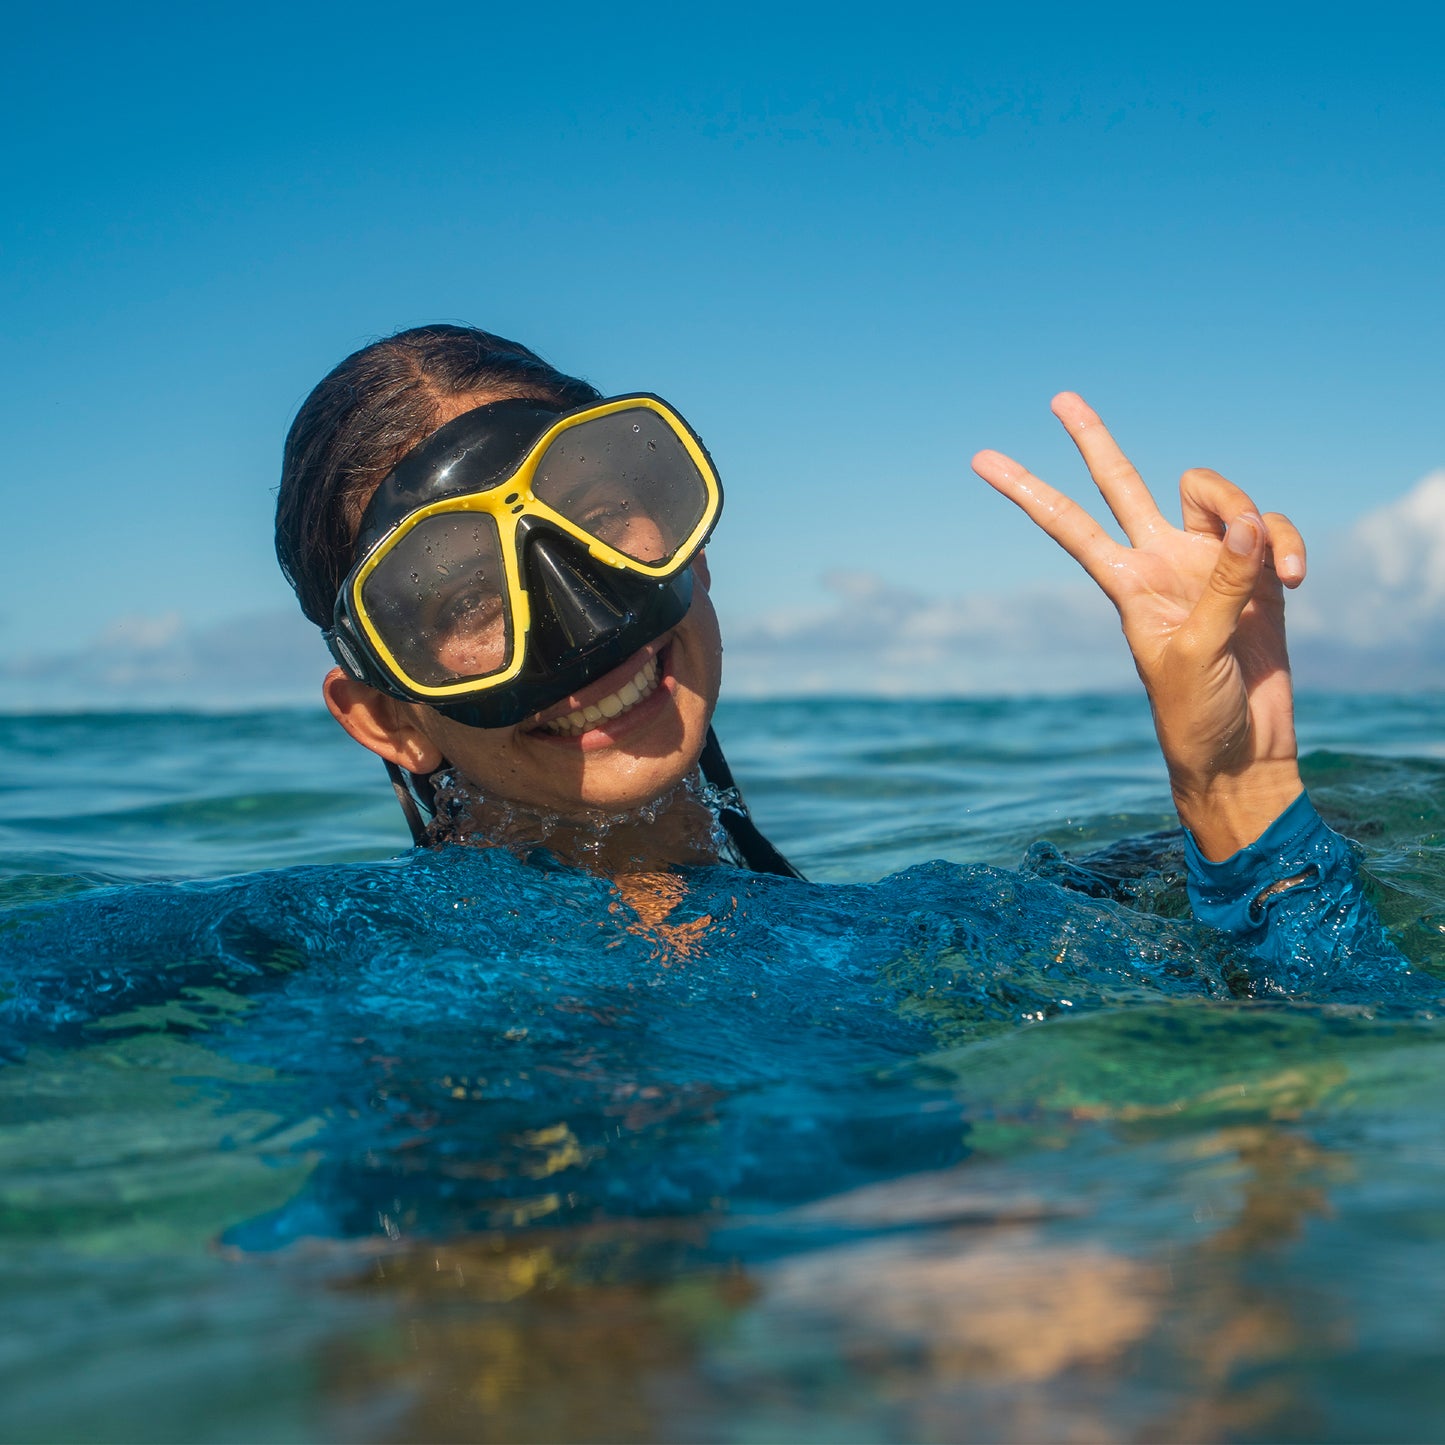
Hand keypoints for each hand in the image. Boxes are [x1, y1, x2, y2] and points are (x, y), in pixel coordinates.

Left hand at [972, 393, 1305, 860]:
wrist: (1242, 754)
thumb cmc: (1198, 714)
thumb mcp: (1196, 653)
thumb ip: (1221, 585)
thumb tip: (1248, 522)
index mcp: (1127, 582)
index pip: (1068, 525)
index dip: (1028, 491)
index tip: (980, 460)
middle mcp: (1160, 563)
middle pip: (1122, 484)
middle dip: (1094, 441)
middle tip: (1058, 398)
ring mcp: (1208, 566)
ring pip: (1218, 496)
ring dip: (1250, 513)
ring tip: (1277, 568)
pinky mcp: (1259, 578)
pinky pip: (1272, 529)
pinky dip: (1288, 541)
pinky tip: (1296, 579)